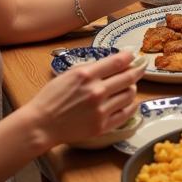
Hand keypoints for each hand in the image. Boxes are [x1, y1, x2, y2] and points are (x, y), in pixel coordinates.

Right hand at [25, 51, 141, 147]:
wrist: (41, 124)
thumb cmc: (51, 98)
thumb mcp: (69, 74)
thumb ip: (91, 67)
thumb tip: (114, 61)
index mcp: (86, 75)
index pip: (118, 62)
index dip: (130, 57)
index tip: (133, 56)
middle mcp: (96, 91)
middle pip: (128, 77)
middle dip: (137, 70)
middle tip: (141, 67)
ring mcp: (100, 110)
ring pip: (130, 94)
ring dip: (132, 88)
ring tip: (128, 86)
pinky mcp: (102, 126)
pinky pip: (126, 113)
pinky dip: (132, 106)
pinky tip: (131, 102)